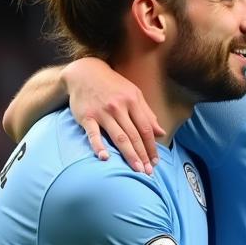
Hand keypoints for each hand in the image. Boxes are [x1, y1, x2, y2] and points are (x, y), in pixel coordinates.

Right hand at [64, 57, 165, 172]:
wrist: (84, 72)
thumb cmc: (112, 85)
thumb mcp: (133, 94)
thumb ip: (147, 114)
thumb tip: (161, 133)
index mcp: (132, 101)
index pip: (146, 129)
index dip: (152, 147)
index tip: (156, 161)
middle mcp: (118, 107)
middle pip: (134, 136)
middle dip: (143, 155)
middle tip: (148, 172)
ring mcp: (102, 112)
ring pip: (119, 137)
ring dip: (129, 155)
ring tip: (137, 169)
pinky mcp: (86, 116)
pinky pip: (93, 134)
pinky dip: (99, 146)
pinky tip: (105, 158)